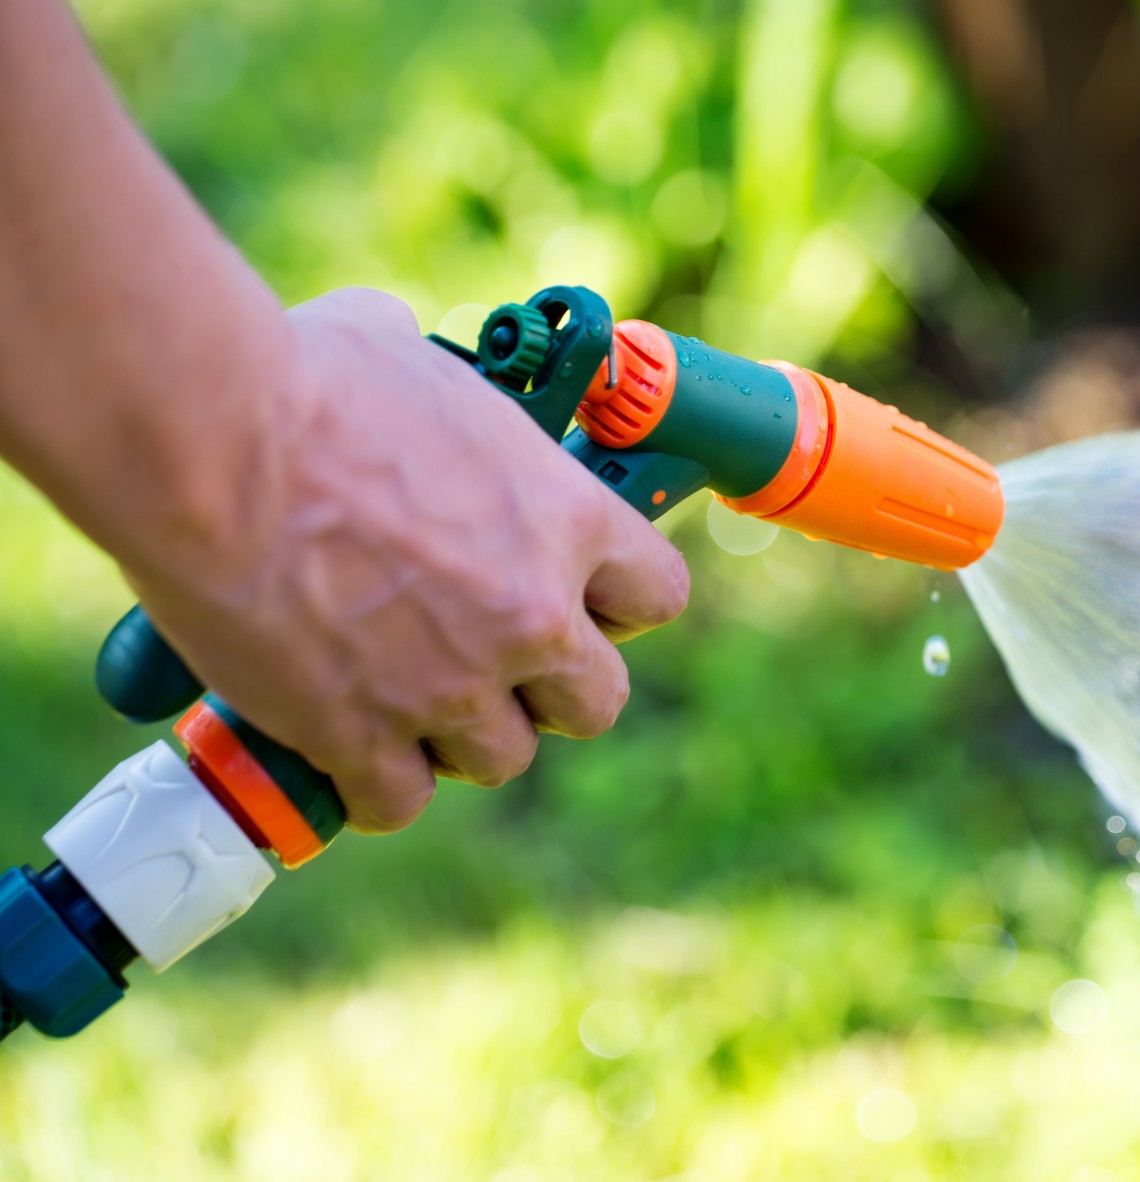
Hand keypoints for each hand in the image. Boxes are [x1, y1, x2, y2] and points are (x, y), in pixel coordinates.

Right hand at [123, 288, 689, 832]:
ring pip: (502, 759)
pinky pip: (398, 801)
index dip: (617, 604)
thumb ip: (445, 403)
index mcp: (567, 520)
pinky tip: (347, 746)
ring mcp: (451, 685)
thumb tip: (406, 363)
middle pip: (595, 703)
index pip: (657, 596)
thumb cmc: (306, 378)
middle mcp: (531, 615)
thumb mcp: (415, 360)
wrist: (208, 442)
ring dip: (463, 738)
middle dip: (551, 690)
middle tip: (492, 659)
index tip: (575, 596)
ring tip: (408, 695)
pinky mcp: (361, 735)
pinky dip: (376, 784)